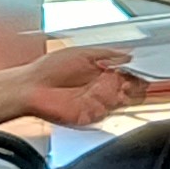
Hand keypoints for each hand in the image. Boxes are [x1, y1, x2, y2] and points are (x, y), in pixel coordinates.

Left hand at [16, 45, 139, 126]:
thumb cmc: (48, 69)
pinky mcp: (91, 116)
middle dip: (135, 83)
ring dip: (125, 94)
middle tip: (131, 78)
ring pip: (124, 100)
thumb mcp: (81, 53)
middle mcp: (101, 87)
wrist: (30, 88)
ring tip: (119, 86)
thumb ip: (106, 54)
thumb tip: (127, 54)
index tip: (140, 67)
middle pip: (131, 88)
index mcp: (101, 71)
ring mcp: (98, 102)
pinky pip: (110, 112)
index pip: (129, 72)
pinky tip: (107, 95)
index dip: (137, 70)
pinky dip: (112, 104)